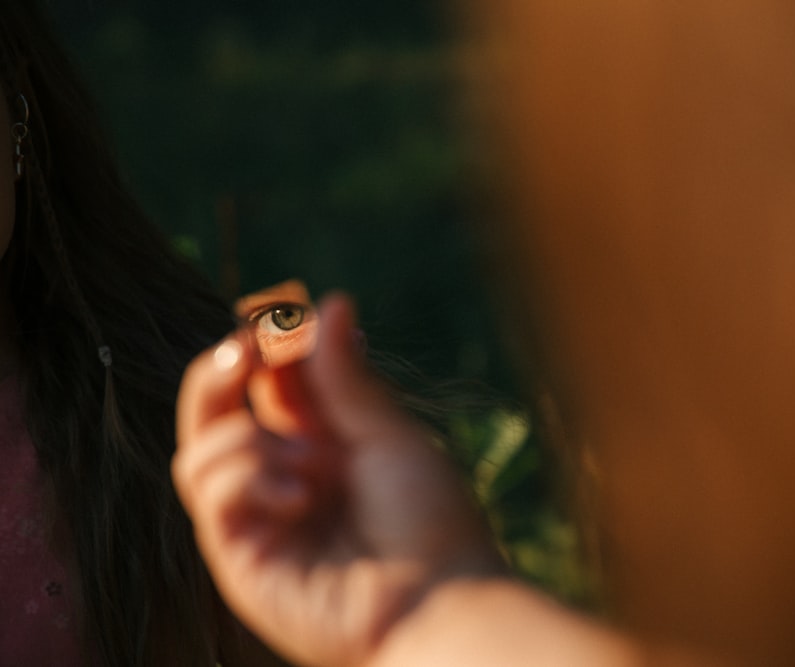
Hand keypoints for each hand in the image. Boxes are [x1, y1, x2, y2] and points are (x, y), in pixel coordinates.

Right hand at [173, 294, 503, 666]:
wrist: (438, 598)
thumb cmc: (430, 517)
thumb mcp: (389, 436)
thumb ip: (346, 379)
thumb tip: (331, 302)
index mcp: (322, 442)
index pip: (267, 382)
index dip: (265, 344)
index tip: (280, 311)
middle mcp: (283, 475)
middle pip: (216, 412)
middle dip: (221, 371)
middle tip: (245, 346)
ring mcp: (259, 516)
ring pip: (200, 450)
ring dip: (253, 441)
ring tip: (315, 467)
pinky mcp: (240, 554)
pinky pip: (210, 493)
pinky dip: (249, 478)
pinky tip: (300, 494)